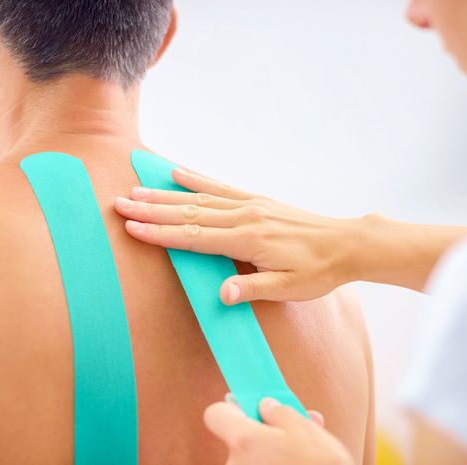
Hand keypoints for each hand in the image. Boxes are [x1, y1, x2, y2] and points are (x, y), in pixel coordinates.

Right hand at [115, 168, 466, 303]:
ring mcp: (251, 205)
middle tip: (119, 203)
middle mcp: (246, 217)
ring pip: (200, 197)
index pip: (195, 237)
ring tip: (137, 188)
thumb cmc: (318, 272)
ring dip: (166, 194)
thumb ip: (254, 289)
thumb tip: (221, 293)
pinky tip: (178, 172)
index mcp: (249, 241)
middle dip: (152, 210)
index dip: (161, 233)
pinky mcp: (258, 201)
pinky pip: (222, 187)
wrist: (346, 244)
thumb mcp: (290, 288)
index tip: (131, 227)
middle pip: (190, 213)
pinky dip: (198, 178)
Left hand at [204, 398, 353, 464]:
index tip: (252, 409)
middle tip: (291, 433)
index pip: (215, 415)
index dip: (234, 409)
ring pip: (251, 461)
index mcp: (244, 441)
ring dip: (271, 456)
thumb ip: (279, 411)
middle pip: (238, 441)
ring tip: (302, 457)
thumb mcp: (306, 429)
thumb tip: (266, 406)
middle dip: (262, 436)